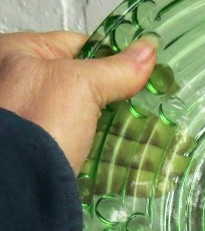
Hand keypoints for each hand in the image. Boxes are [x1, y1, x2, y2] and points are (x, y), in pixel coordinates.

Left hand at [0, 31, 156, 172]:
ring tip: (161, 146)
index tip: (145, 73)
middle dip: (123, 104)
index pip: (75, 46)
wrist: (18, 185)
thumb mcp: (79, 84)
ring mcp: (31, 128)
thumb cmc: (35, 121)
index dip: (114, 58)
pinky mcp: (45, 160)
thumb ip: (116, 68)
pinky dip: (114, 161)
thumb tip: (149, 49)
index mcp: (17, 56)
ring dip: (125, 137)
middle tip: (156, 111)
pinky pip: (87, 156)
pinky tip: (143, 169)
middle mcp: (19, 90)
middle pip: (85, 89)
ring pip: (90, 126)